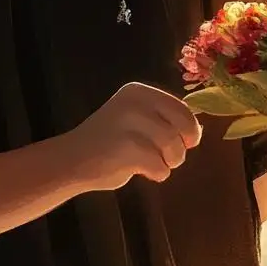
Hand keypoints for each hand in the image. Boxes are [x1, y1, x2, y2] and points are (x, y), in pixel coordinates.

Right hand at [63, 80, 203, 192]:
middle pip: (182, 127)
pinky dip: (158, 173)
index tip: (186, 143)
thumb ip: (162, 120)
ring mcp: (130, 124)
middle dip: (181, 148)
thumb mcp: (135, 120)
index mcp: (139, 92)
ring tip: (155, 166)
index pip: (182, 108)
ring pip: (173, 147)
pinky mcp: (126, 148)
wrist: (70, 160)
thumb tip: (196, 132)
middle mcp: (135, 102)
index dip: (190, 130)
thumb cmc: (107, 144)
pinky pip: (159, 165)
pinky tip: (143, 173)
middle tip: (171, 159)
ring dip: (169, 163)